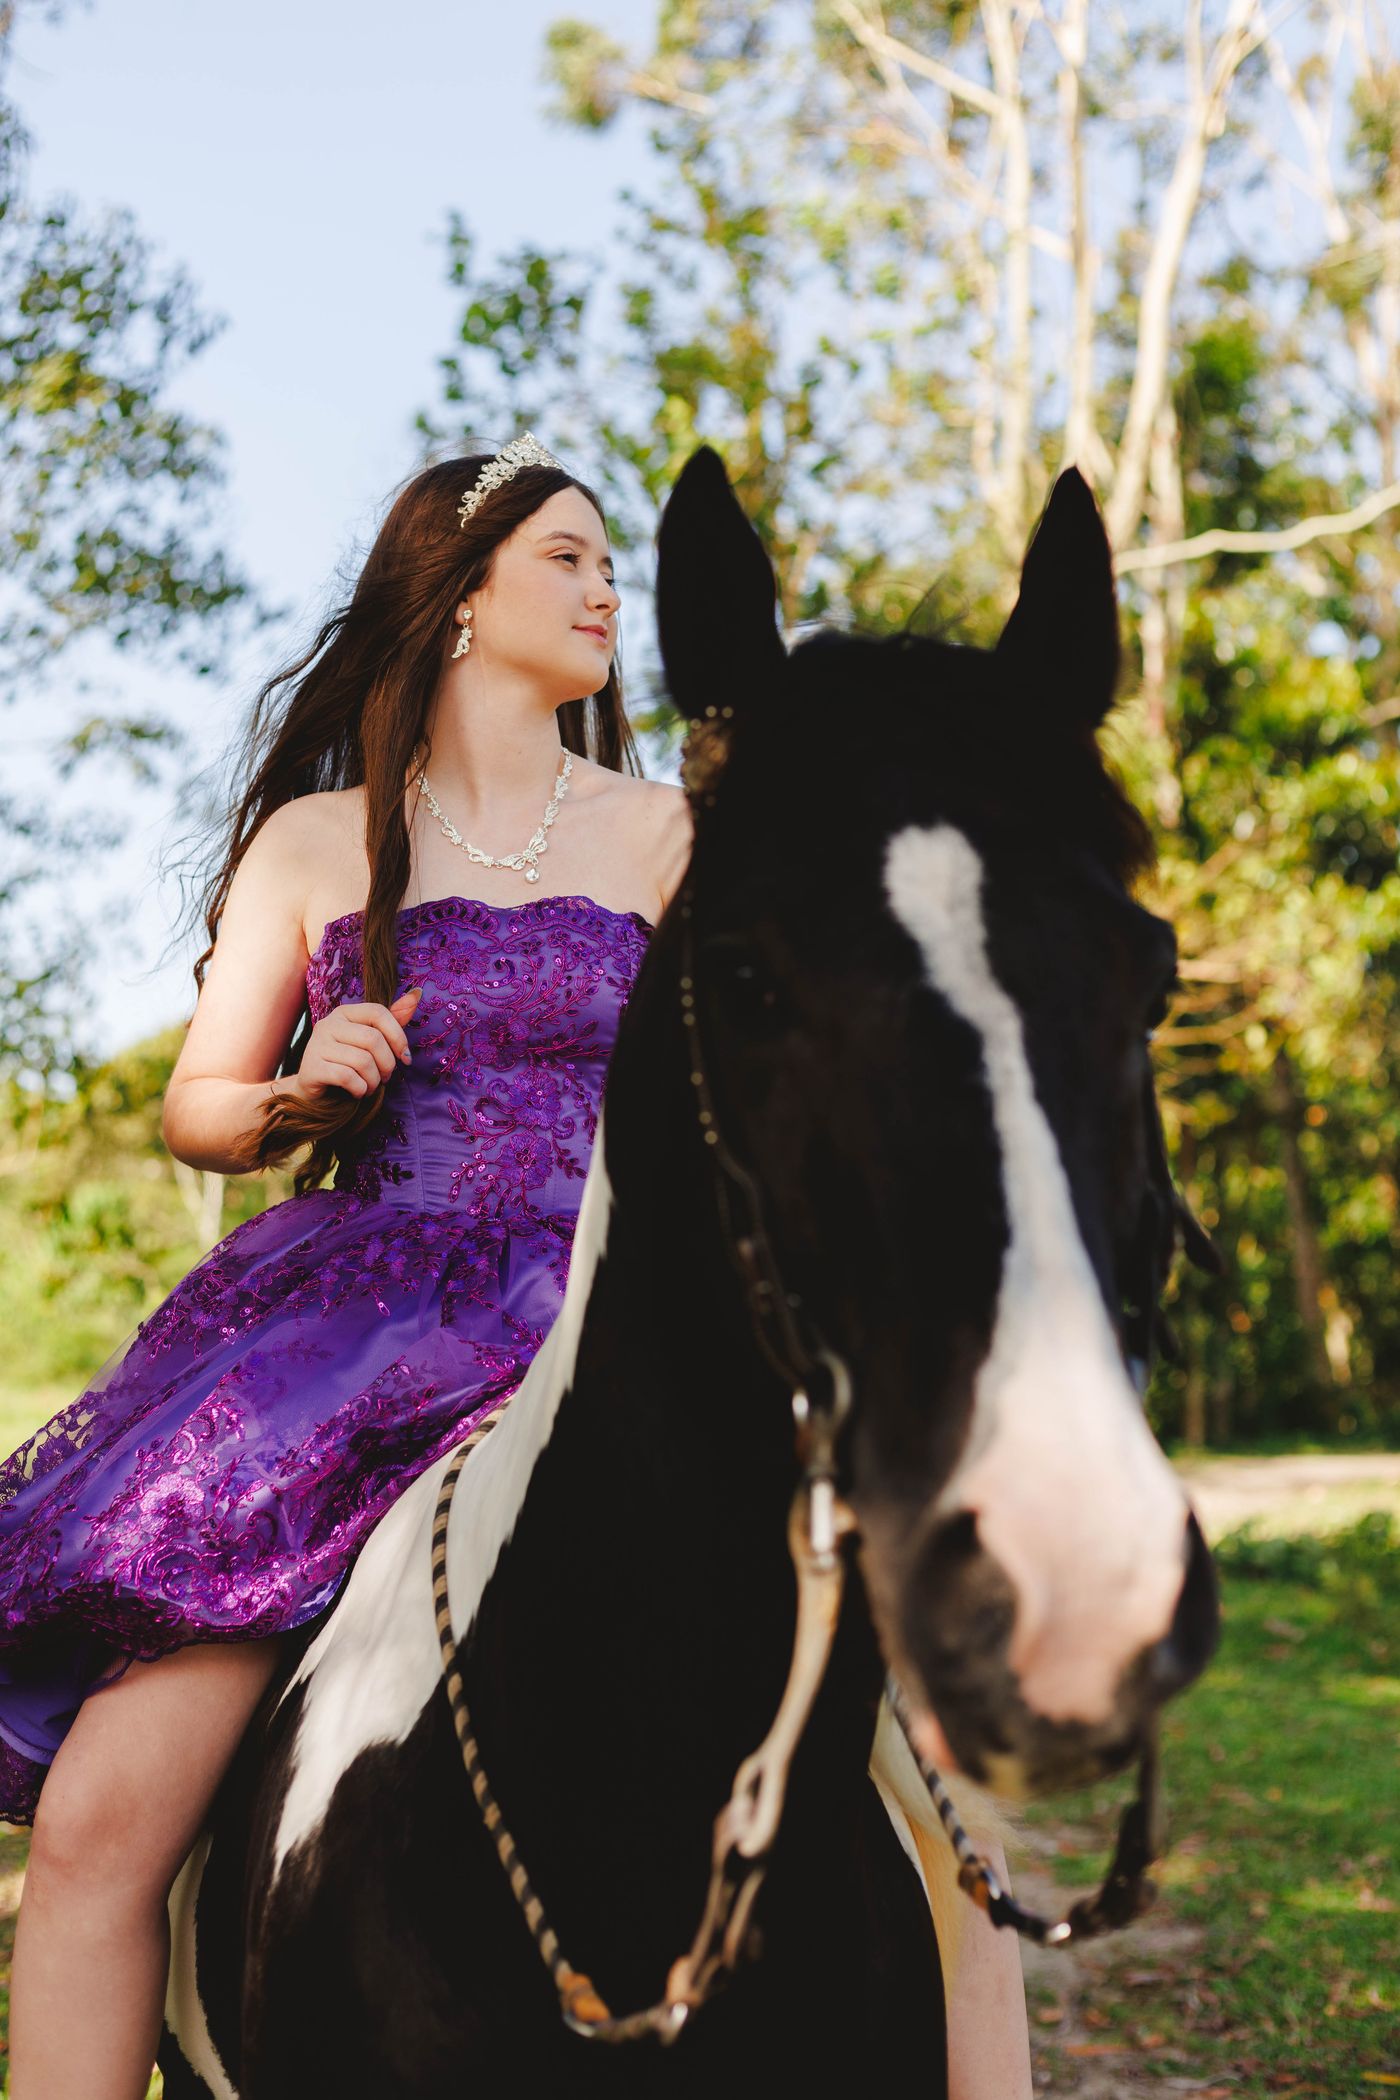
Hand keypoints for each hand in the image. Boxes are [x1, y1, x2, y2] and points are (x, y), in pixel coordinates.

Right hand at [291, 988, 422, 1100]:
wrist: (315, 1090)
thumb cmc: (347, 1063)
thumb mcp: (370, 1040)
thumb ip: (393, 1018)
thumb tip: (417, 993)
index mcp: (344, 1013)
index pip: (378, 1012)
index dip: (398, 1036)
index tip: (406, 1058)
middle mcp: (328, 1024)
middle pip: (372, 1039)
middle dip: (387, 1064)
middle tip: (385, 1077)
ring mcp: (317, 1045)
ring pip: (362, 1061)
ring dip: (374, 1081)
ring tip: (370, 1086)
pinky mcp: (312, 1068)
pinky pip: (347, 1077)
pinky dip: (360, 1089)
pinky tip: (357, 1092)